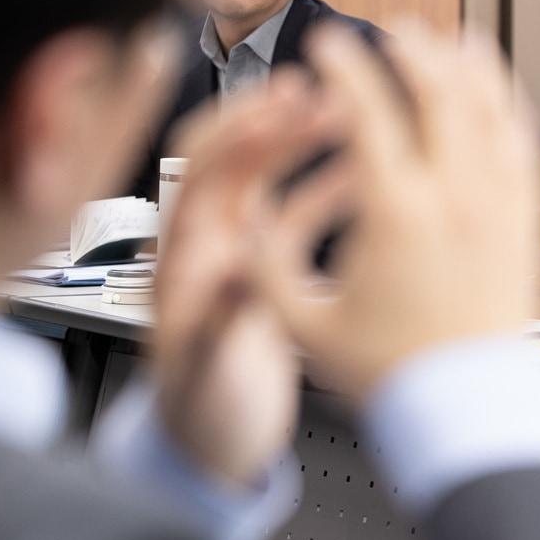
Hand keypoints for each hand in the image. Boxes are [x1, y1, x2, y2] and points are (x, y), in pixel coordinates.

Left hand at [152, 73, 349, 488]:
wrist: (208, 449)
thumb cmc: (202, 416)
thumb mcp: (211, 374)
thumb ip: (220, 324)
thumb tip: (233, 275)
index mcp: (180, 260)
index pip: (202, 173)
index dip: (243, 133)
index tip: (287, 105)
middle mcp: (199, 243)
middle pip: (228, 156)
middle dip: (270, 117)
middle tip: (321, 91)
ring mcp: (227, 248)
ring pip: (260, 174)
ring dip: (296, 140)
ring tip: (344, 113)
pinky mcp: (256, 263)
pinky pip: (288, 207)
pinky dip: (319, 183)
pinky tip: (358, 173)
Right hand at [256, 23, 539, 401]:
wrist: (471, 408)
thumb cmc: (392, 372)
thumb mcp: (304, 325)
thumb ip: (264, 270)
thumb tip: (238, 226)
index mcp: (394, 212)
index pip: (369, 111)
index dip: (345, 67)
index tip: (329, 44)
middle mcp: (453, 196)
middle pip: (439, 91)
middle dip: (414, 50)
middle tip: (396, 31)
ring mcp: (498, 204)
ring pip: (491, 108)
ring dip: (470, 65)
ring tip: (453, 38)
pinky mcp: (526, 221)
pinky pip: (524, 143)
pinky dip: (510, 105)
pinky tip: (499, 90)